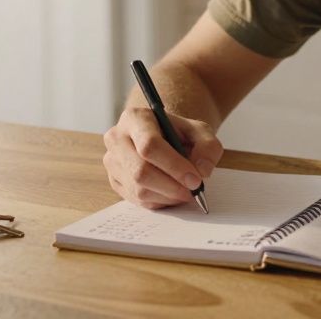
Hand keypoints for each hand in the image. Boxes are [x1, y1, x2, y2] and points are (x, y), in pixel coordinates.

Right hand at [102, 107, 222, 208]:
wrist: (162, 136)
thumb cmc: (179, 132)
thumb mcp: (200, 131)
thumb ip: (208, 147)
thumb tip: (202, 171)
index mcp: (135, 118)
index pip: (149, 145)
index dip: (174, 166)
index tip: (195, 179)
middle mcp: (117, 138)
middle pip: (140, 171)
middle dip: (171, 186)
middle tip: (193, 191)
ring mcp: (112, 161)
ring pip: (139, 190)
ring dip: (167, 196)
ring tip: (185, 191)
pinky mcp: (114, 181)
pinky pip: (137, 200)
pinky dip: (160, 201)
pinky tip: (172, 192)